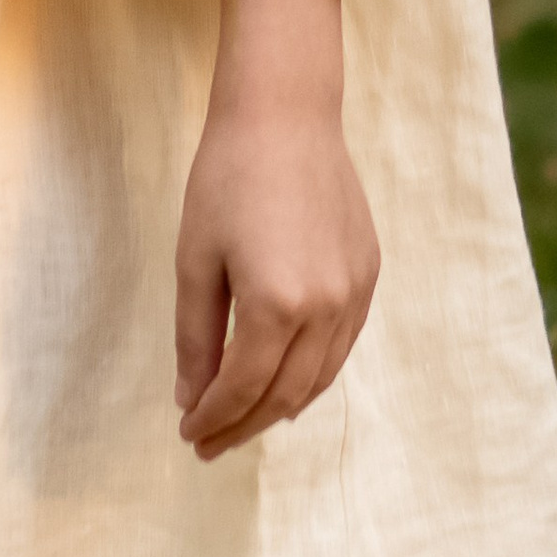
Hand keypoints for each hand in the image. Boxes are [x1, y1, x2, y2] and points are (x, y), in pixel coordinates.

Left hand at [174, 0, 379, 459]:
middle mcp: (325, 308)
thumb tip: (192, 398)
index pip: (243, 388)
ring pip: (320, 379)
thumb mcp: (195, 258)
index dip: (213, 418)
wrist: (285, 115)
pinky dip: (312, 373)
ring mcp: (355, 294)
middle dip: (244, 425)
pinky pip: (341, 346)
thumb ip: (196, 337)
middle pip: (285, 395)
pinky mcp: (369, 275)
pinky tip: (285, 379)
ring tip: (243, 420)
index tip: (187, 435)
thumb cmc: (226, 178)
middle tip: (209, 442)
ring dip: (280, 407)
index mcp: (276, 304)